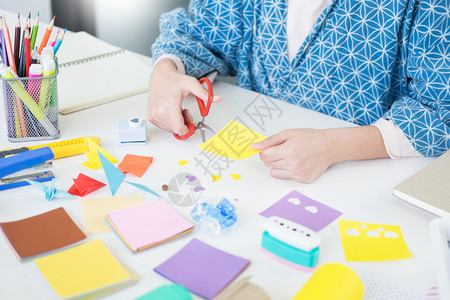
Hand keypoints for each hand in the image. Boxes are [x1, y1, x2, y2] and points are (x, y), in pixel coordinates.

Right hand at [147, 59, 220, 135]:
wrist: (160, 76)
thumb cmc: (174, 80)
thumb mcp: (191, 83)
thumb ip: (204, 93)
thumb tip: (216, 98)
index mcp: (169, 104)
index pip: (179, 128)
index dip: (188, 129)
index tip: (192, 124)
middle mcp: (159, 111)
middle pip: (176, 129)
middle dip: (184, 124)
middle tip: (185, 112)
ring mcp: (153, 114)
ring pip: (170, 129)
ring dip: (177, 122)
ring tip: (177, 110)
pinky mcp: (151, 116)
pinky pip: (163, 126)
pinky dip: (170, 121)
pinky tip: (170, 111)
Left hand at [251, 126, 387, 182]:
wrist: (329, 146)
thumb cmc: (310, 138)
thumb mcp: (288, 134)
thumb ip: (270, 141)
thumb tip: (254, 147)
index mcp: (289, 150)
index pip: (264, 156)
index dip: (266, 151)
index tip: (272, 148)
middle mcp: (294, 164)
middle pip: (268, 164)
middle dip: (272, 157)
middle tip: (284, 151)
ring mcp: (299, 174)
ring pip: (275, 173)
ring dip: (278, 166)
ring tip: (290, 158)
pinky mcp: (303, 180)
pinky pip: (286, 178)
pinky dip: (288, 171)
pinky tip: (298, 163)